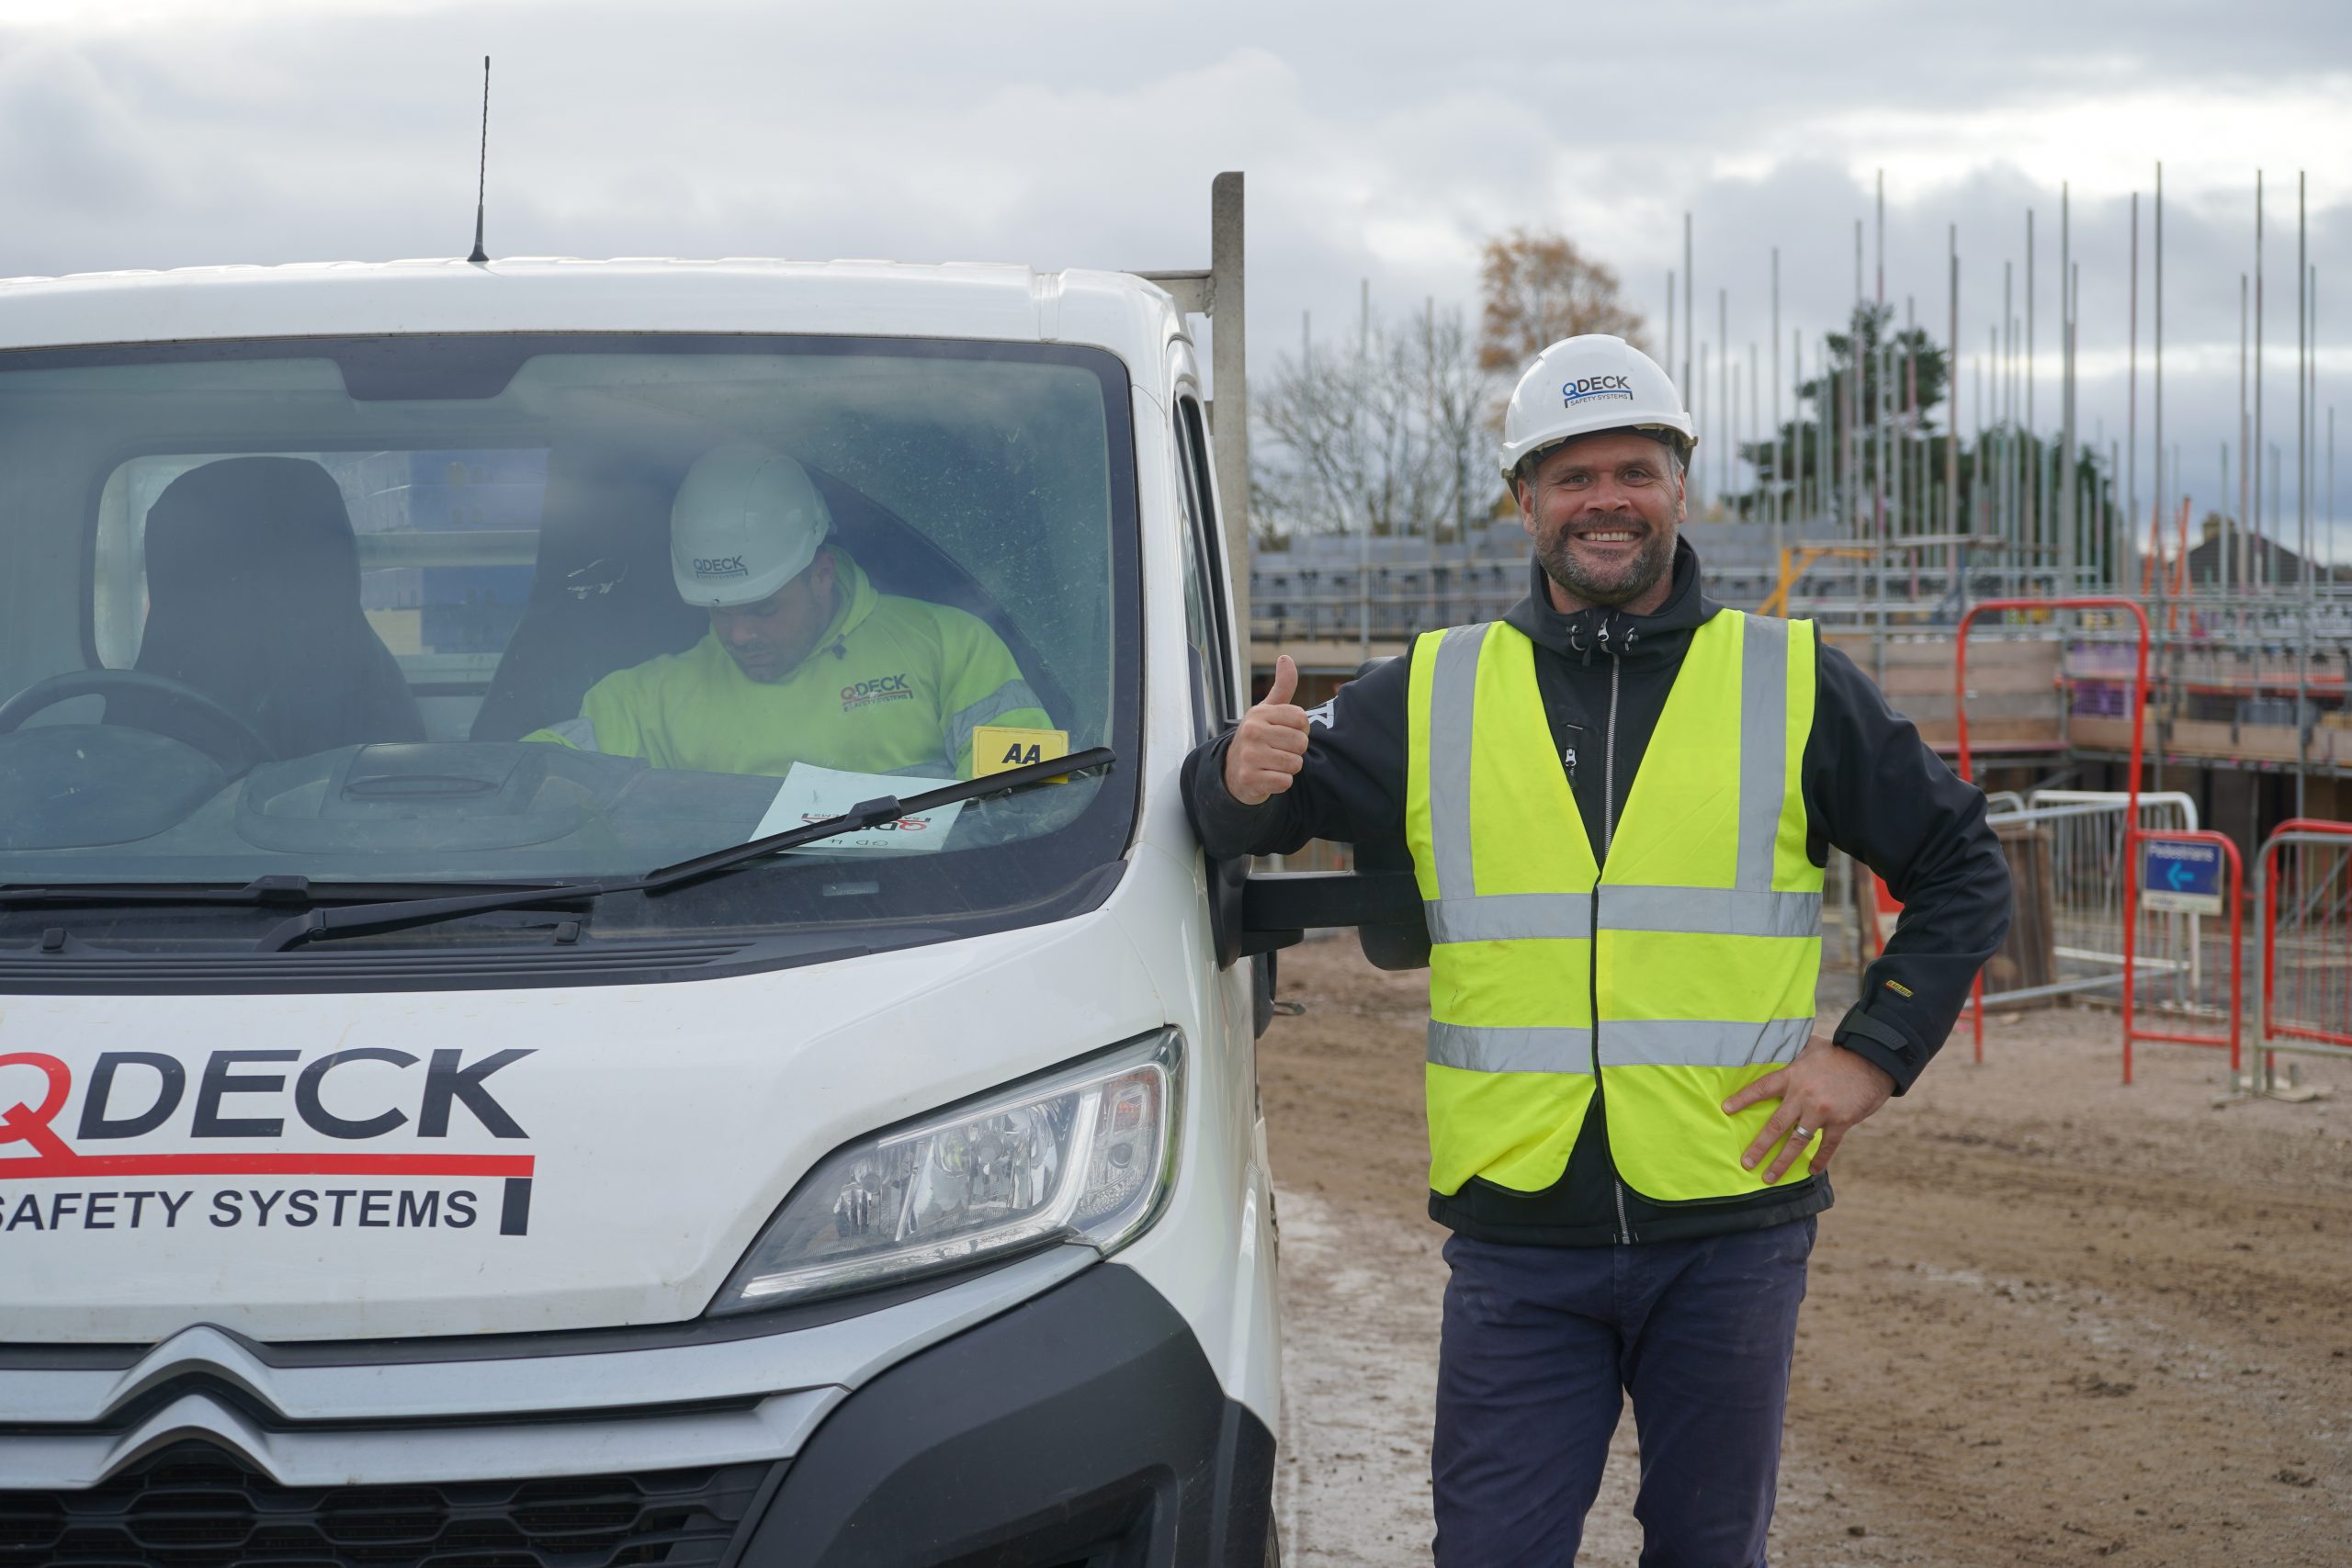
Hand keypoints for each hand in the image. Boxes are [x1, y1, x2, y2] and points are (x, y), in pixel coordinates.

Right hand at [1224, 654, 1310, 805]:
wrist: (1232, 771)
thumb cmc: (1257, 738)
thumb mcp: (1267, 711)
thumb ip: (1282, 686)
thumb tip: (1286, 658)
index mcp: (1259, 714)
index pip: (1301, 719)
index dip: (1301, 729)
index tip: (1286, 732)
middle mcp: (1252, 732)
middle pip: (1301, 743)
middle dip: (1295, 750)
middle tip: (1278, 750)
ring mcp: (1249, 756)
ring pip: (1295, 763)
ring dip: (1289, 767)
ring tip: (1273, 763)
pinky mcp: (1249, 779)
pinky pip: (1285, 782)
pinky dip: (1281, 782)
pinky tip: (1268, 776)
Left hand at [1722, 1036, 1895, 1183]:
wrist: (1873, 1062)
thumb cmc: (1840, 1053)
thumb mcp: (1811, 1047)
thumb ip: (1793, 1053)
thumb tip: (1775, 1046)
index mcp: (1793, 1075)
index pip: (1762, 1089)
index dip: (1743, 1099)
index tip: (1726, 1109)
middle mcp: (1803, 1095)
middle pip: (1776, 1125)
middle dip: (1759, 1146)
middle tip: (1746, 1163)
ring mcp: (1821, 1111)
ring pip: (1797, 1141)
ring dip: (1782, 1161)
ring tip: (1769, 1177)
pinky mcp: (1841, 1122)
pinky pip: (1826, 1146)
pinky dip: (1820, 1160)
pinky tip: (1812, 1171)